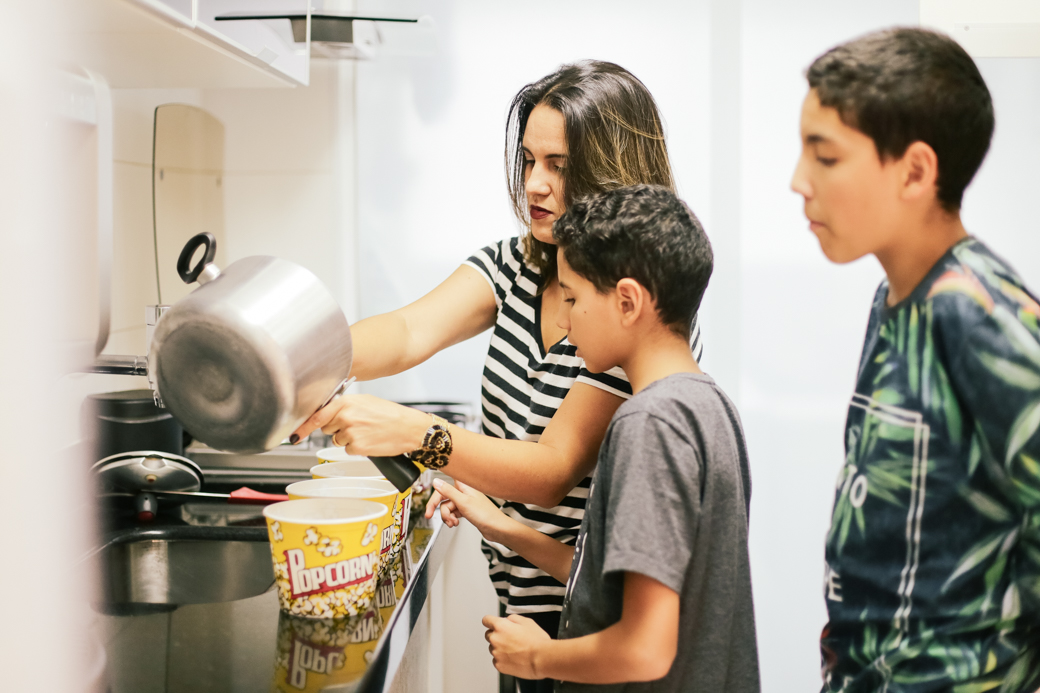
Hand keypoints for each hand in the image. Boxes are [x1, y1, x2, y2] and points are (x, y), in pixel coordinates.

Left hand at [290, 394, 428, 456]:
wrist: (409, 428)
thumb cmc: (391, 414)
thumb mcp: (366, 402)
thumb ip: (344, 406)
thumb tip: (327, 413)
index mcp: (347, 402)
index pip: (317, 415)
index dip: (302, 427)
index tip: (293, 435)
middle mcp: (346, 416)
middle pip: (326, 428)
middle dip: (336, 428)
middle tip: (355, 425)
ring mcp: (350, 433)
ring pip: (337, 440)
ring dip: (347, 439)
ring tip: (366, 432)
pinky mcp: (357, 447)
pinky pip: (347, 450)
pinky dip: (356, 448)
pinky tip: (369, 440)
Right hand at [432, 478, 505, 540]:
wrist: (496, 528)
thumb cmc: (486, 515)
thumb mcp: (463, 502)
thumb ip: (448, 491)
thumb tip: (436, 481)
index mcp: (463, 485)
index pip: (444, 483)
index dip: (435, 490)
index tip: (429, 498)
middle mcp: (464, 492)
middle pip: (443, 497)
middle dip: (438, 508)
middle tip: (429, 515)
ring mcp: (465, 501)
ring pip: (447, 506)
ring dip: (447, 516)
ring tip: (452, 522)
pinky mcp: (466, 510)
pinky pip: (453, 512)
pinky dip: (452, 518)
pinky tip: (455, 523)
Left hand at [481, 614, 549, 678]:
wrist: (541, 659)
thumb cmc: (536, 641)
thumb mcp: (527, 621)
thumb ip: (513, 618)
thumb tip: (508, 620)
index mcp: (500, 626)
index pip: (486, 620)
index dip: (490, 621)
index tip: (492, 624)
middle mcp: (495, 639)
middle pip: (488, 635)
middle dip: (497, 635)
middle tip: (510, 638)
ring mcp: (496, 654)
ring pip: (493, 648)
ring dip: (500, 648)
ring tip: (515, 650)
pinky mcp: (499, 665)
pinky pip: (497, 660)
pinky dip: (503, 659)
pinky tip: (514, 658)